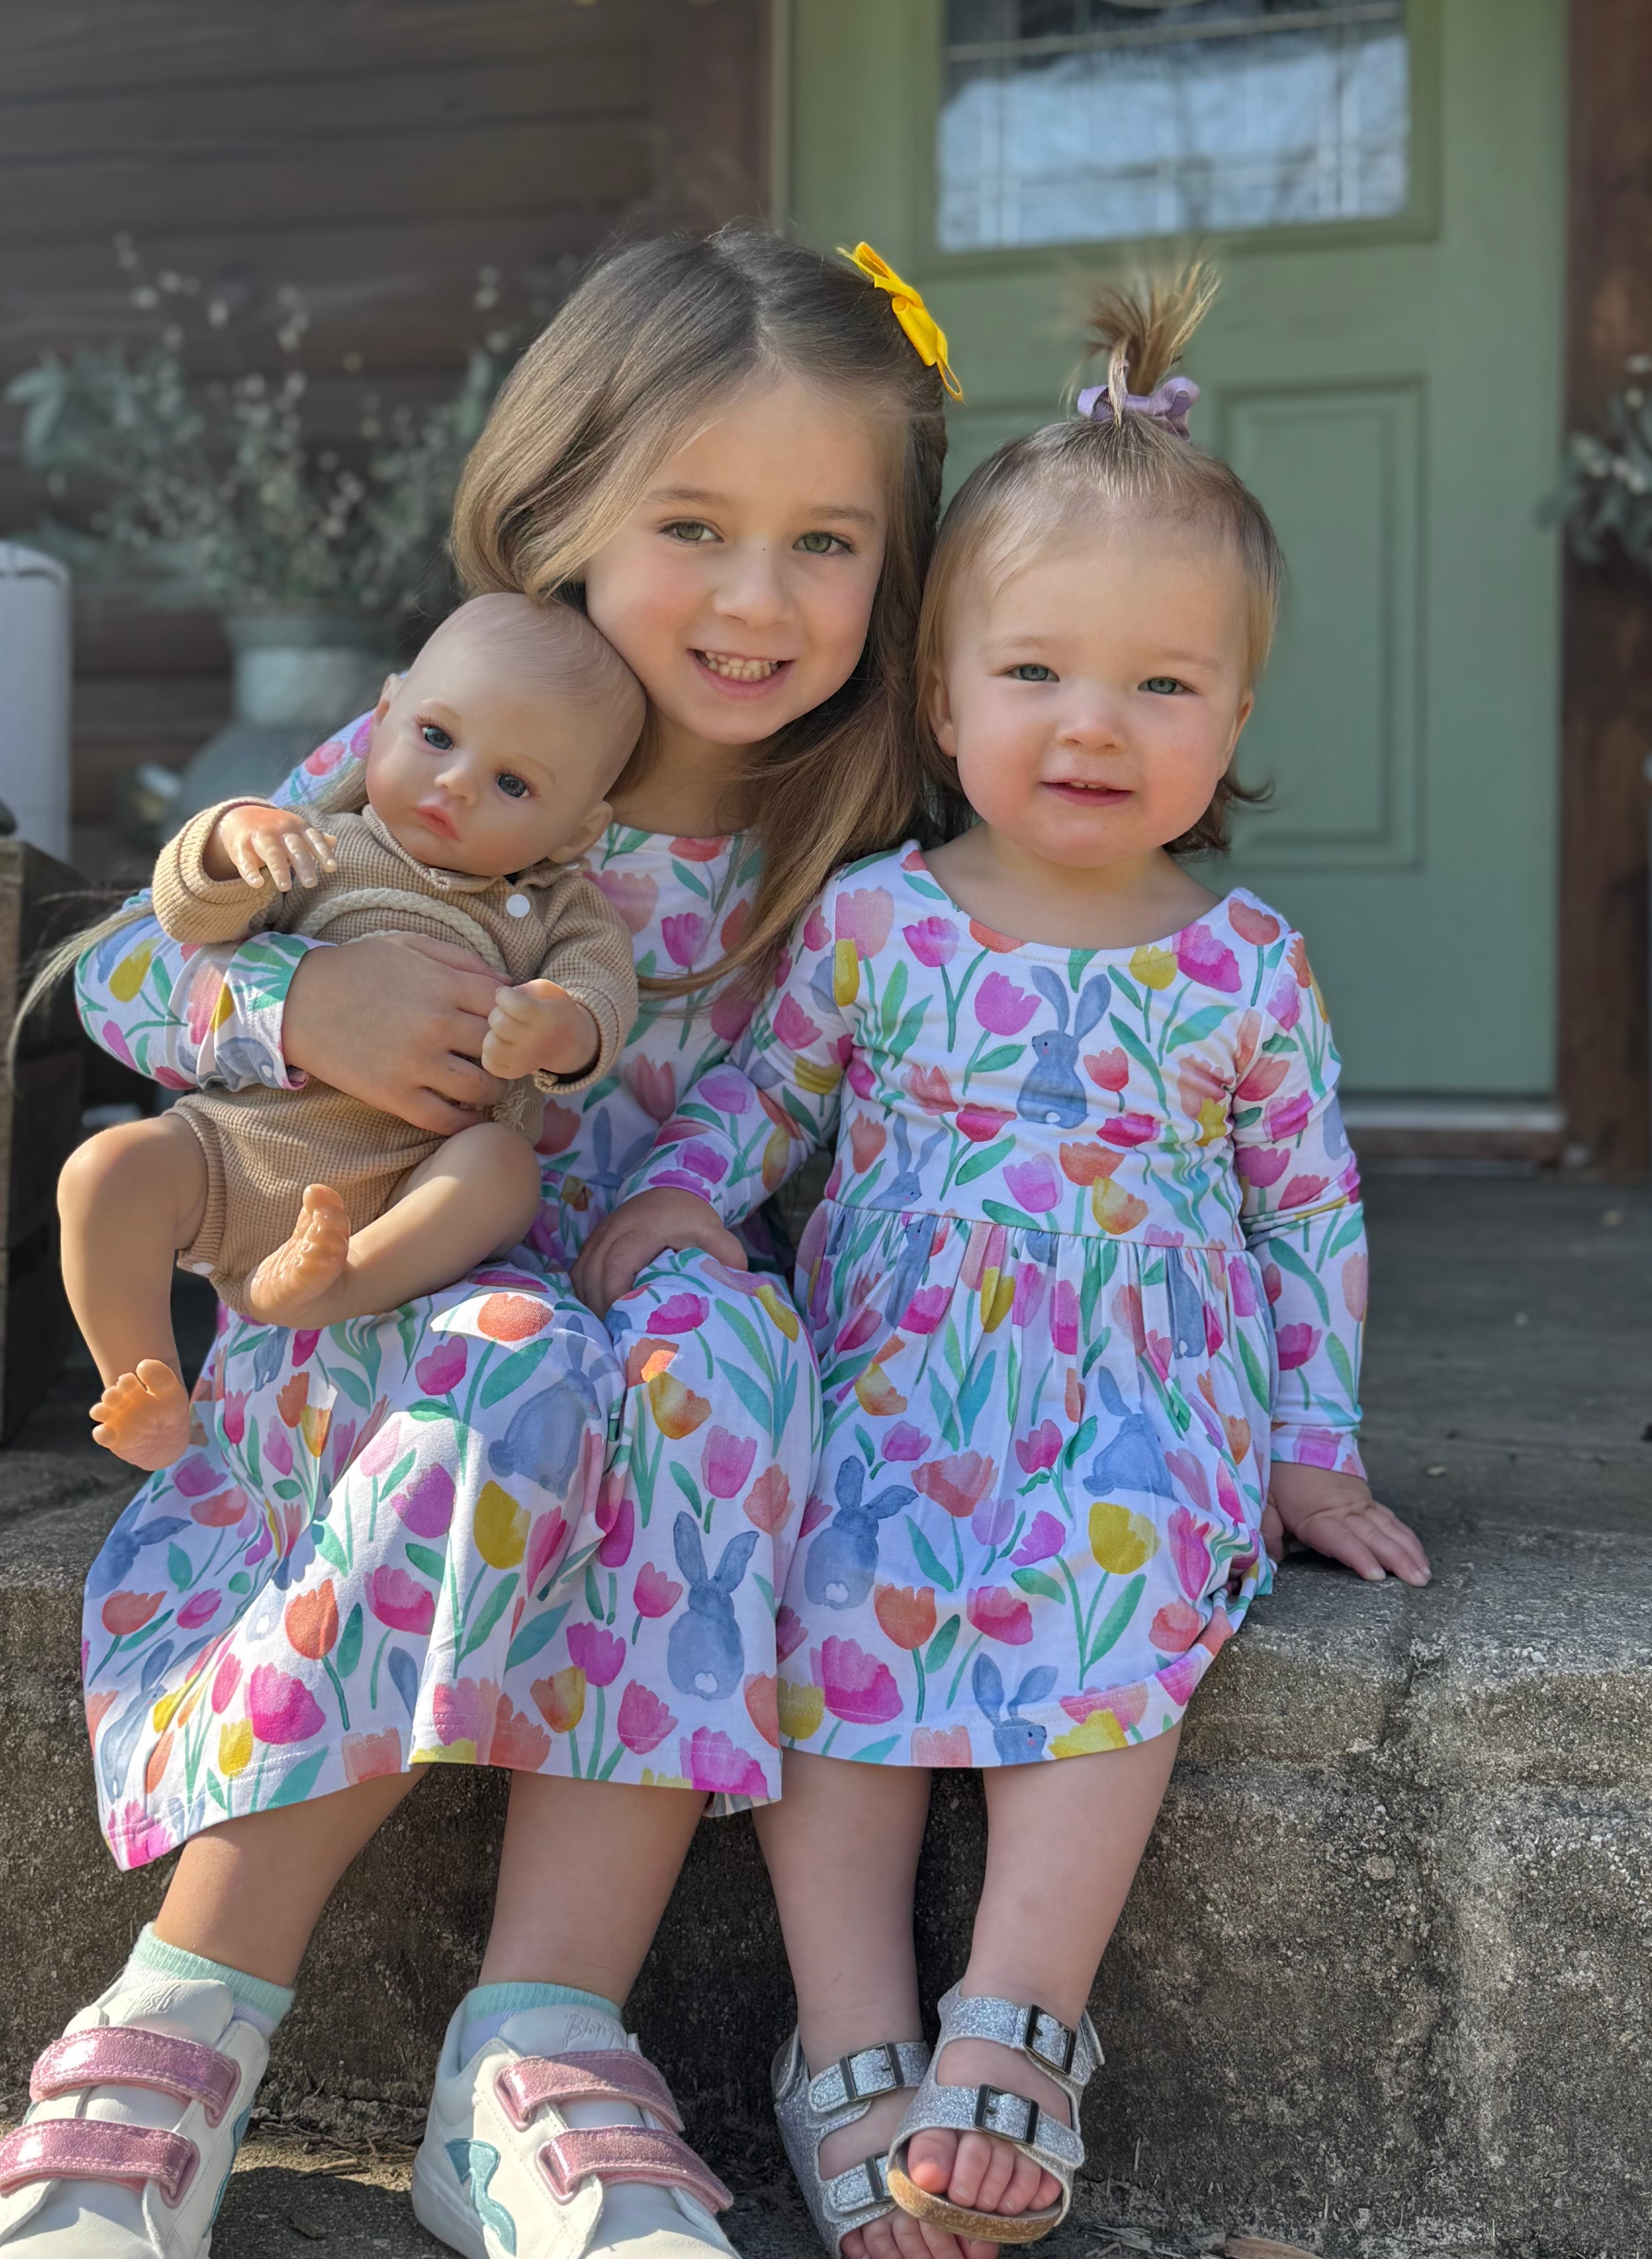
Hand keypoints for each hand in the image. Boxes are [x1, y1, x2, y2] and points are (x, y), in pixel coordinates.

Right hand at [208, 804, 336, 891]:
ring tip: (286, 887)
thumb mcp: (296, 831)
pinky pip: (246, 860)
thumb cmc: (276, 831)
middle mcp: (280, 829)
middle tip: (311, 884)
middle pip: (294, 848)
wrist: (240, 817)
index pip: (313, 839)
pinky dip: (251, 872)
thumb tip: (334, 841)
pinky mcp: (241, 847)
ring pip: (271, 853)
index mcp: (297, 826)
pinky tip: (257, 883)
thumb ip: (314, 839)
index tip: (332, 868)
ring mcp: (260, 836)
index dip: (323, 852)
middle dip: (303, 865)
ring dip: (279, 869)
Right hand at [284, 933, 508, 1134]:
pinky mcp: (394, 1095)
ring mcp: (415, 1063)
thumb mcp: (408, 946)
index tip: (509, 1025)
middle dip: (508, 1054)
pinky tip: (468, 1115)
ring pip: (480, 1087)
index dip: (513, 1016)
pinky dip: (464, 1122)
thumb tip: (508, 982)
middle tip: (506, 1060)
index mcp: (443, 985)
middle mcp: (435, 1025)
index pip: (504, 1005)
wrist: (298, 1002)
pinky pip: (445, 1120)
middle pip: (499, 1047)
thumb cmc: (356, 969)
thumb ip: (461, 960)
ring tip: (488, 1086)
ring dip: (493, 1090)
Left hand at [482, 980, 598, 1082]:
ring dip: (492, 1034)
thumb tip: (500, 997)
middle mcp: (535, 1042)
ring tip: (502, 1031)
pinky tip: (501, 1045)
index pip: (512, 1004)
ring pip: (490, 1046)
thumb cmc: (554, 1010)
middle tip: (507, 1013)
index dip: (503, 995)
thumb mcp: (548, 990)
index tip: (508, 995)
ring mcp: (525, 1060)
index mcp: (546, 1018)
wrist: (569, 1042)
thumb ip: (525, 989)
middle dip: (497, 1012)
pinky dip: (490, 1054)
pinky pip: (489, 1064)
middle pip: (499, 1023)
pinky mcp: (515, 1072)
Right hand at [571, 1189, 748, 1318]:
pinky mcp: (593, 1241)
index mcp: (643, 1228)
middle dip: (599, 1306)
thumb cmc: (692, 1217)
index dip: (615, 1292)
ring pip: (581, 1272)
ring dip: (588, 1301)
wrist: (671, 1188)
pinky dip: (583, 1292)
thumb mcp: (714, 1232)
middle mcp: (614, 1229)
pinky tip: (596, 1312)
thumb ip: (725, 1255)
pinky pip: (578, 1270)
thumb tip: (734, 1285)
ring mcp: (600, 1234)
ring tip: (604, 1329)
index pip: (618, 1261)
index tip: (623, 1320)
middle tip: (613, 1335)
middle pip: (593, 1270)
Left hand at [1263, 1463, 1430, 1586]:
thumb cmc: (1281, 1473)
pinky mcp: (1368, 1501)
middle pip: (1374, 1537)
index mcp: (1317, 1515)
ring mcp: (1360, 1505)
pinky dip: (1407, 1537)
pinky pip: (1391, 1520)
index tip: (1376, 1575)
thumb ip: (1267, 1531)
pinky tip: (1418, 1554)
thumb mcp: (1265, 1501)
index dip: (1358, 1556)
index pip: (1341, 1539)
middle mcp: (1345, 1511)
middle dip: (1398, 1560)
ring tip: (1424, 1574)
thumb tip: (1269, 1562)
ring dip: (1408, 1551)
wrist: (1300, 1437)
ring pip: (1389, 1529)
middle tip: (1417, 1581)